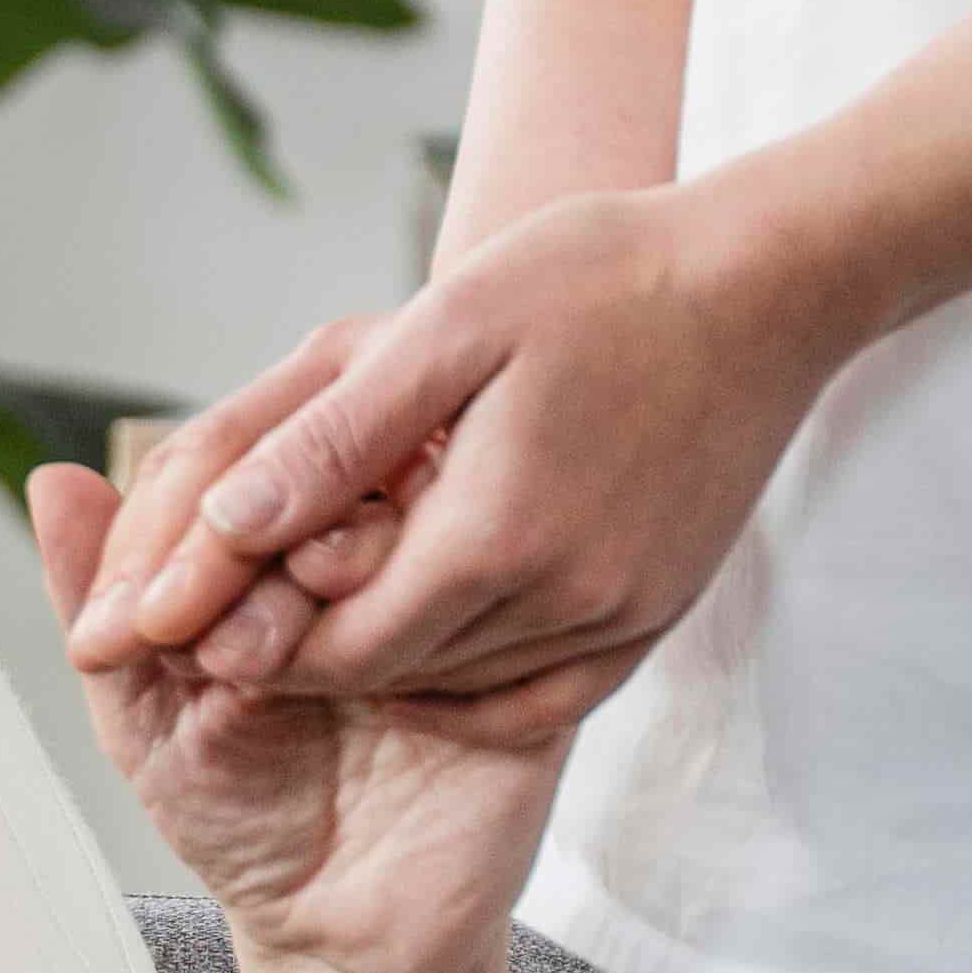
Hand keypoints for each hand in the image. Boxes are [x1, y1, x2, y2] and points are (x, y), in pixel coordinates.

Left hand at [29, 462, 564, 972]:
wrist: (341, 938)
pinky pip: (510, 615)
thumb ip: (100, 599)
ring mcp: (460, 611)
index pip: (269, 474)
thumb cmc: (242, 818)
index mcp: (295, 554)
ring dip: (350, 576)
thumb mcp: (143, 707)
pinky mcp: (534, 672)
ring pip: (429, 533)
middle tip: (228, 633)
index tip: (165, 597)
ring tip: (281, 662)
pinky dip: (435, 639)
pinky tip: (378, 697)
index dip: (209, 516)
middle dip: (275, 540)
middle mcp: (382, 567)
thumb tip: (53, 480)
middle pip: (354, 485)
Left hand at [64, 180, 848, 719]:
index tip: (202, 612)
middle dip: (305, 653)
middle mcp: (565, 600)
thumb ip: (332, 438)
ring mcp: (622, 617)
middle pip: (393, 678)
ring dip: (384, 661)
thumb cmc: (599, 277)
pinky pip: (544, 695)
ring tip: (322, 603)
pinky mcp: (659, 615)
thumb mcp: (445, 328)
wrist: (769, 284)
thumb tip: (222, 523)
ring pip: (462, 689)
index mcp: (497, 534)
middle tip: (239, 615)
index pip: (338, 646)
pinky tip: (428, 635)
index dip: (257, 641)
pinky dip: (472, 684)